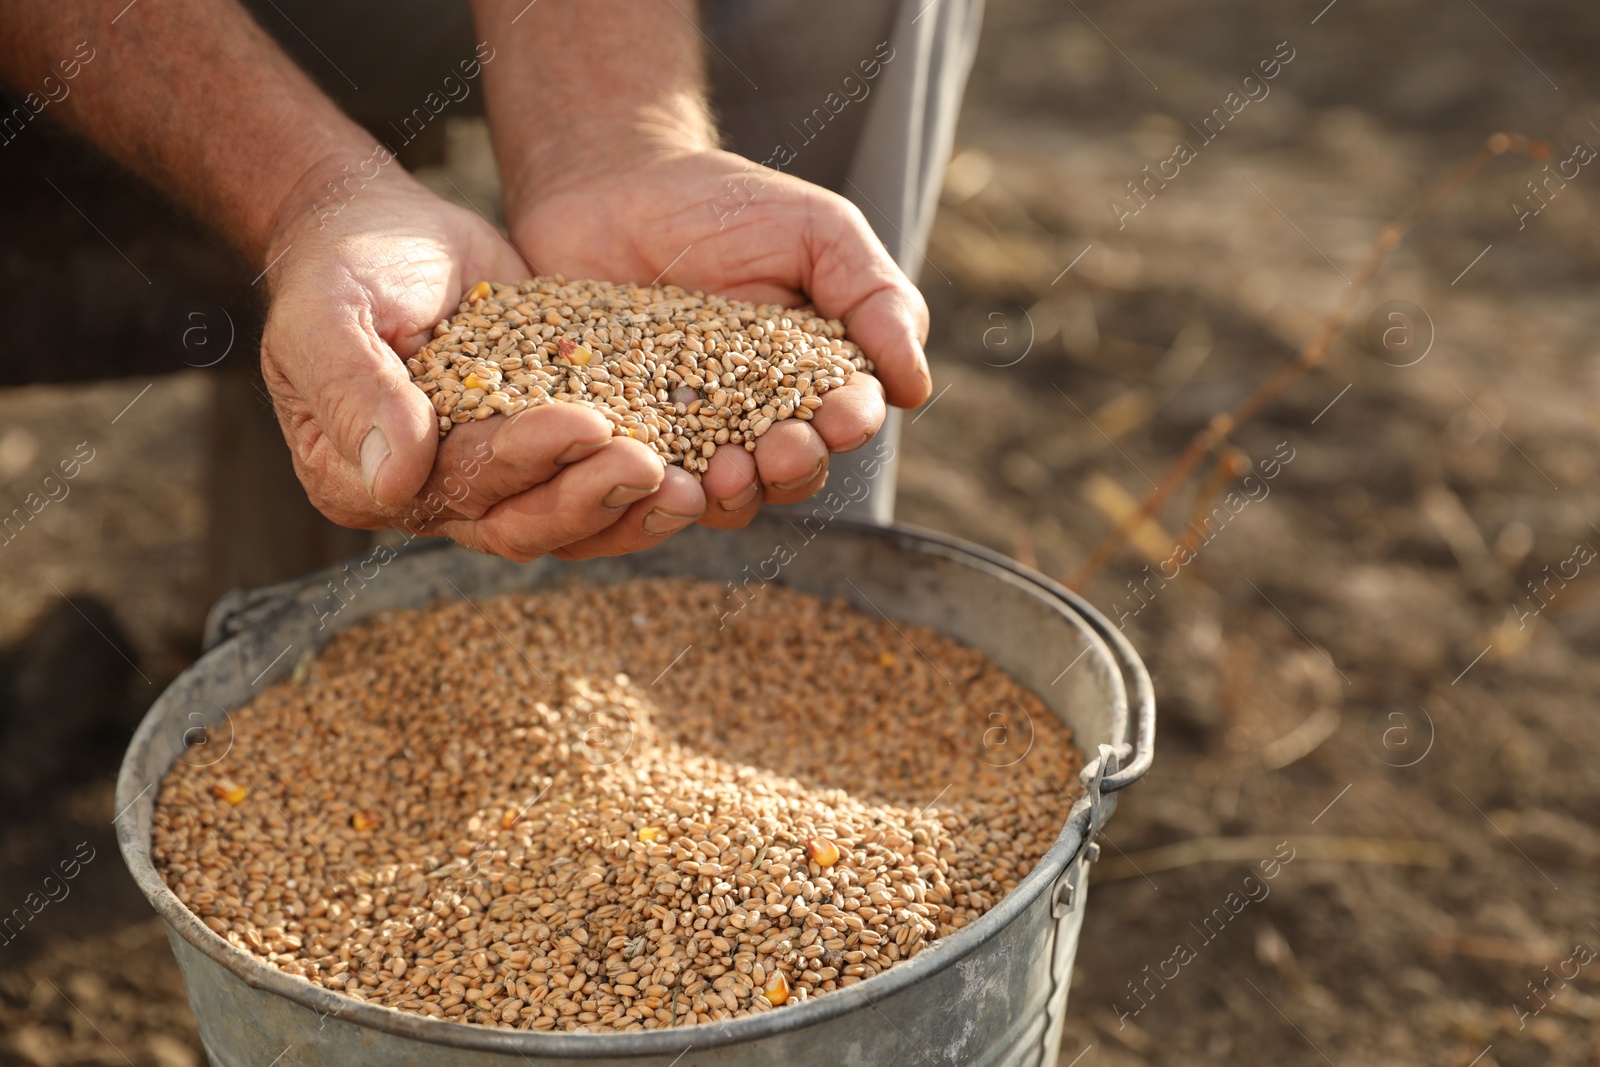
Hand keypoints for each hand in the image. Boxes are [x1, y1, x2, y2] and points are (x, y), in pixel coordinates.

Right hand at [259, 171, 705, 559]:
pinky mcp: (543, 454)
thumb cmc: (340, 266)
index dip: (522, 461)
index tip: (581, 421)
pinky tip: (705, 466)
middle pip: (520, 522)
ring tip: (696, 484)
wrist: (382, 233)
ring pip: (568, 519)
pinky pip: (596, 484)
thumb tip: (394, 478)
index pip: (457, 487)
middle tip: (650, 464)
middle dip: (589, 495)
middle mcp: (430, 499)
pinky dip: (647, 482)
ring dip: (629, 508)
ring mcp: (492, 482)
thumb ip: (352, 388)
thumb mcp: (327, 311)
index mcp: (363, 481)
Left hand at [504, 146, 932, 526]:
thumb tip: (914, 387)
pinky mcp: (626, 439)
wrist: (608, 187)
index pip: (845, 418)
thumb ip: (877, 299)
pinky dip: (653, 493)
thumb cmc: (724, 204)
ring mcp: (689, 433)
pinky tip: (651, 471)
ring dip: (733, 496)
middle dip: (793, 468)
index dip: (848, 425)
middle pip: (791, 471)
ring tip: (720, 474)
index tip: (838, 419)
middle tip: (777, 450)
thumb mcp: (819, 231)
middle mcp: (758, 417)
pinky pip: (644, 486)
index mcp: (815, 375)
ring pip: (725, 495)